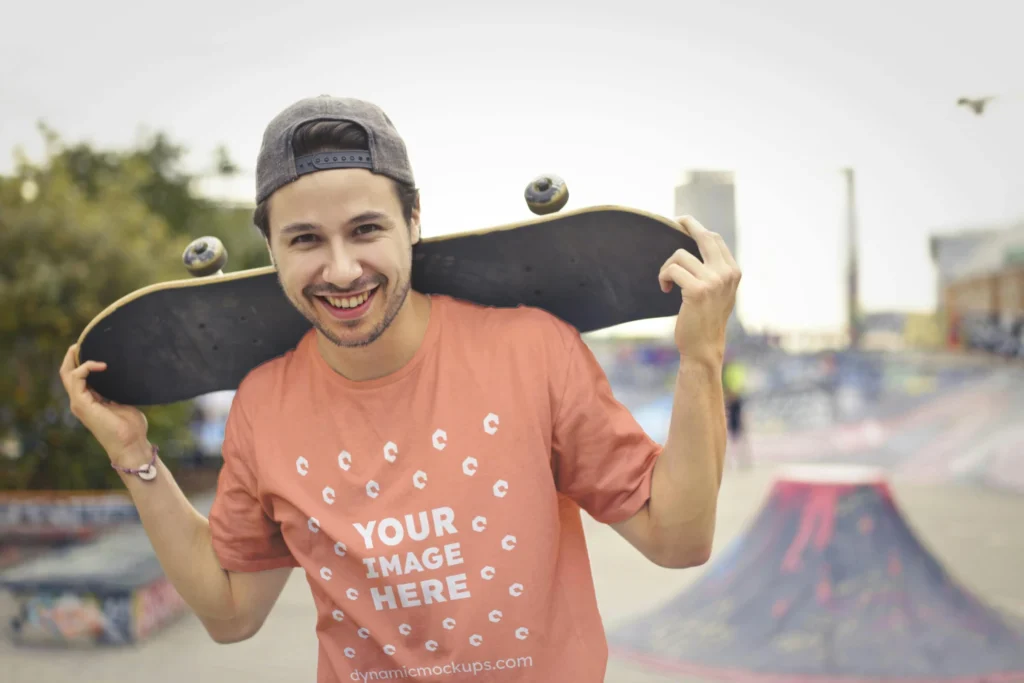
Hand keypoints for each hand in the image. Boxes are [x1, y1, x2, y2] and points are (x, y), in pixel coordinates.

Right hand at [59, 344, 150, 464]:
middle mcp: (80, 401)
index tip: (93, 348)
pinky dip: (86, 368)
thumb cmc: (131, 427)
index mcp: (89, 401)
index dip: (80, 361)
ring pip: (67, 374)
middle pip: (67, 374)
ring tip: (83, 347)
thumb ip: (118, 391)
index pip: (77, 377)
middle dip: (72, 356)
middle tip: (80, 343)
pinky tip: (101, 365)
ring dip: (74, 358)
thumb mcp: (124, 402)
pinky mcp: (82, 404)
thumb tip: (125, 376)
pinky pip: (77, 379)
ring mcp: (79, 403)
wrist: (131, 444)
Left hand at [658, 216, 740, 362]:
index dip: (698, 229)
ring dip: (667, 267)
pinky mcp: (697, 289)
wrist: (704, 346)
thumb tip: (699, 246)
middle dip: (688, 224)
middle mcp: (727, 273)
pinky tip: (665, 289)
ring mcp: (713, 280)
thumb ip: (716, 272)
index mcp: (733, 272)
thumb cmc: (706, 320)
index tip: (684, 225)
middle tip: (675, 221)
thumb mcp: (719, 293)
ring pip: (680, 255)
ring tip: (667, 281)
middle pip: (704, 236)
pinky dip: (664, 277)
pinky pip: (672, 270)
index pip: (715, 239)